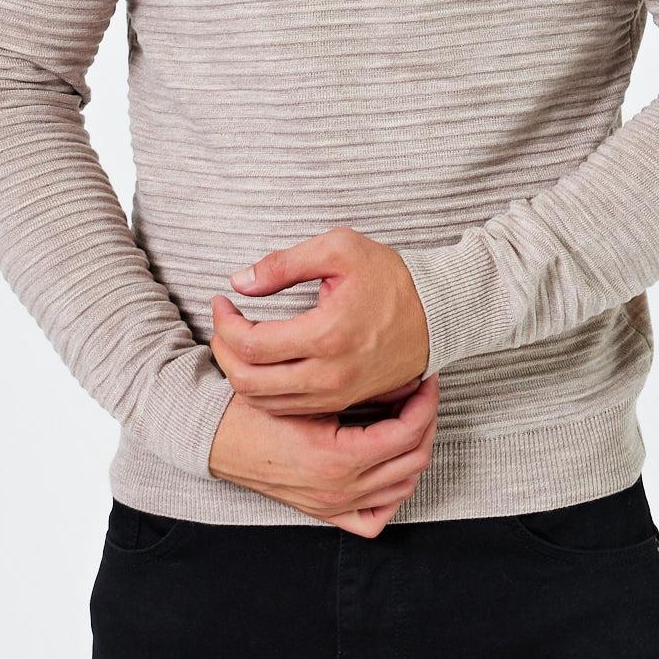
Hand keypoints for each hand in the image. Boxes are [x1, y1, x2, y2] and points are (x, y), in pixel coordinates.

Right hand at [206, 374, 439, 535]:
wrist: (215, 437)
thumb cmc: (253, 408)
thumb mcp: (303, 391)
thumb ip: (352, 385)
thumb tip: (399, 376)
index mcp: (336, 459)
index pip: (406, 434)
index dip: (424, 403)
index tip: (425, 378)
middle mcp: (340, 490)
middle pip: (413, 461)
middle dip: (426, 423)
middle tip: (424, 394)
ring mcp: (333, 506)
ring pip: (402, 488)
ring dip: (415, 451)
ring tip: (412, 419)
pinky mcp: (324, 512)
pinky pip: (375, 518)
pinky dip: (393, 494)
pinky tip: (392, 466)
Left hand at [209, 226, 429, 415]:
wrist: (436, 315)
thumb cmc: (389, 277)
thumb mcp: (340, 249)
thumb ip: (285, 263)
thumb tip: (240, 282)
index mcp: (326, 334)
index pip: (251, 343)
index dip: (224, 322)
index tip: (221, 300)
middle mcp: (329, 374)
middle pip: (249, 381)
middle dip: (223, 351)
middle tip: (222, 323)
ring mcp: (336, 395)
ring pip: (264, 402)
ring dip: (239, 373)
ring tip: (236, 340)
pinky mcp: (342, 402)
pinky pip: (287, 409)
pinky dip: (263, 390)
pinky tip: (262, 361)